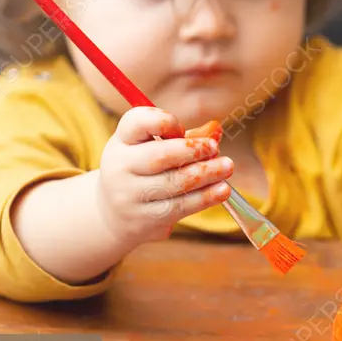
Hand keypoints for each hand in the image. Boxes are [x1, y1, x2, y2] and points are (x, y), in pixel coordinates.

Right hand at [96, 107, 232, 244]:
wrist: (114, 215)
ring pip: (174, 184)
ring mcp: (130, 196)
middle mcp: (120, 167)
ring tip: (227, 167)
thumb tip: (216, 130)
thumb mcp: (152, 148)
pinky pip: (180, 206)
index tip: (181, 128)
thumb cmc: (142, 171)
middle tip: (215, 148)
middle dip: (193, 150)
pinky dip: (205, 197)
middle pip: (160, 156)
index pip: (137, 122)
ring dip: (206, 174)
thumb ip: (183, 138)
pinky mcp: (144, 219)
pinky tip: (222, 190)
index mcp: (121, 141)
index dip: (164, 121)